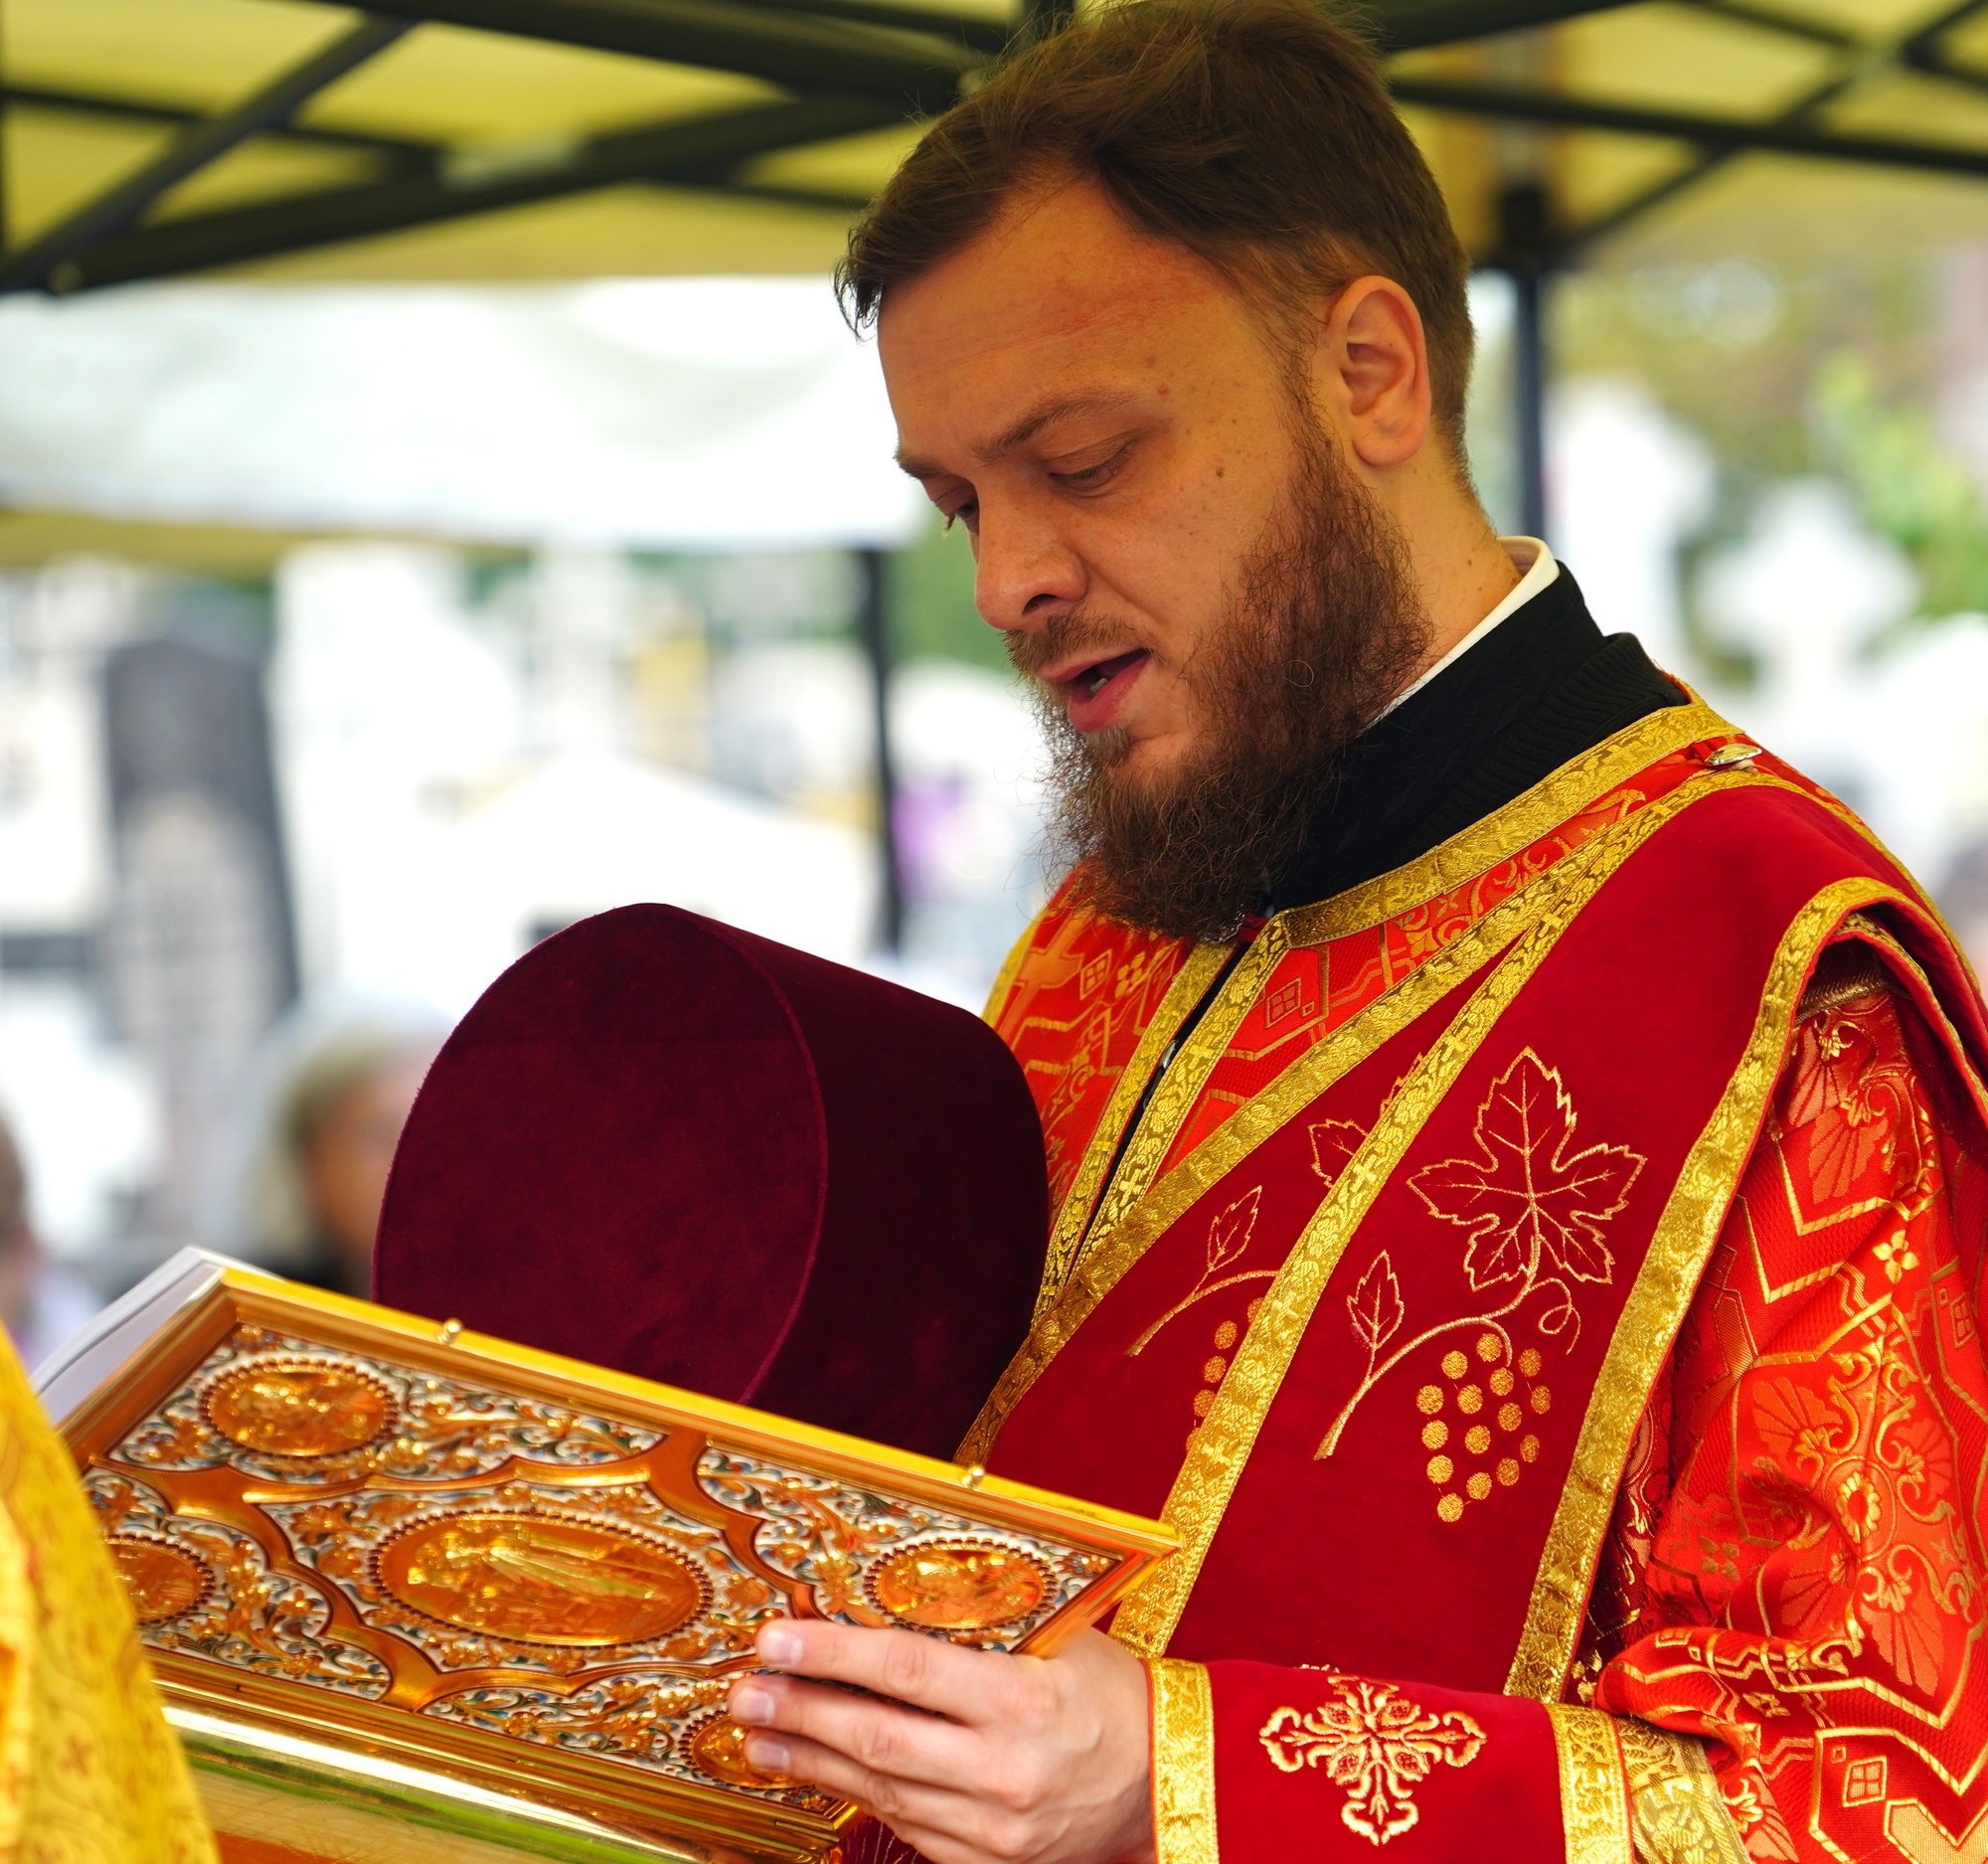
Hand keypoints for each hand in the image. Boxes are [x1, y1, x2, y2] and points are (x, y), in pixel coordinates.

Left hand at [726, 1621, 1155, 1863]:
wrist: (1163, 1784)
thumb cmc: (1109, 1693)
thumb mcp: (1058, 1641)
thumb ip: (979, 1626)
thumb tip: (882, 1591)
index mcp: (1023, 1700)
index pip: (906, 1670)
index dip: (833, 1654)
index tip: (777, 1637)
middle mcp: (1004, 1770)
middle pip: (877, 1738)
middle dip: (801, 1710)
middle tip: (746, 1688)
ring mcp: (992, 1829)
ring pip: (879, 1790)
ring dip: (809, 1758)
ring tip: (760, 1730)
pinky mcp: (985, 1863)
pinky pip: (905, 1825)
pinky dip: (856, 1795)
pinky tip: (819, 1768)